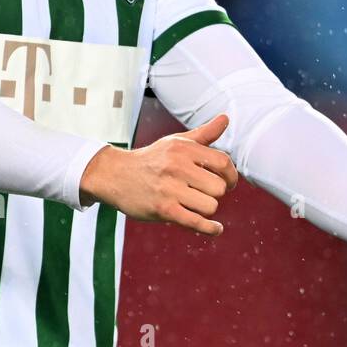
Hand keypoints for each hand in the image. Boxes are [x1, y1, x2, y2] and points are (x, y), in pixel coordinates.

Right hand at [79, 113, 238, 235]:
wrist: (115, 175)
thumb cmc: (152, 158)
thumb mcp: (176, 142)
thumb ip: (204, 133)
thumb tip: (226, 118)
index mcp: (183, 149)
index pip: (223, 162)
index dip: (231, 175)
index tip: (228, 182)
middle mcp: (177, 166)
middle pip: (219, 187)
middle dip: (216, 193)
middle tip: (206, 193)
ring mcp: (170, 189)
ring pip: (210, 206)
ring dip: (207, 208)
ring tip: (197, 204)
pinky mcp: (163, 209)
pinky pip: (196, 222)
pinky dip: (210, 228)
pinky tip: (216, 228)